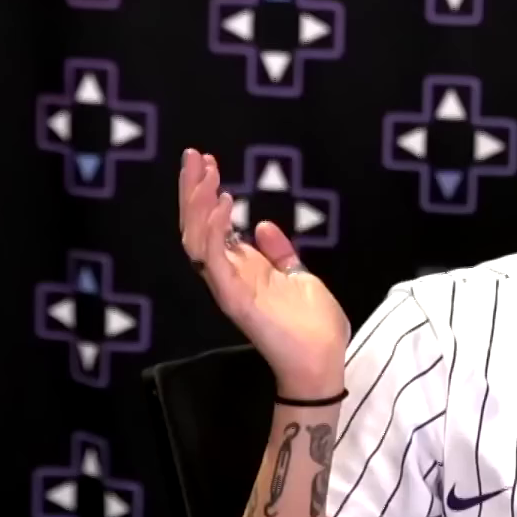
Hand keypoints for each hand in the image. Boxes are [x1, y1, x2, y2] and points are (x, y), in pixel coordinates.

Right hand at [178, 149, 349, 397]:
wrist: (324, 361)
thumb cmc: (314, 325)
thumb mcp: (299, 276)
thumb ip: (280, 252)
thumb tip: (262, 225)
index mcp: (241, 270)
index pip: (211, 226)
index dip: (206, 195)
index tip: (209, 162)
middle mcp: (228, 276)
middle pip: (196, 227)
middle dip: (192, 190)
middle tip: (193, 155)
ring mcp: (228, 287)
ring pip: (196, 239)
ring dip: (198, 203)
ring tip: (207, 172)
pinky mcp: (234, 298)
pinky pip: (214, 259)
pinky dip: (215, 229)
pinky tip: (225, 202)